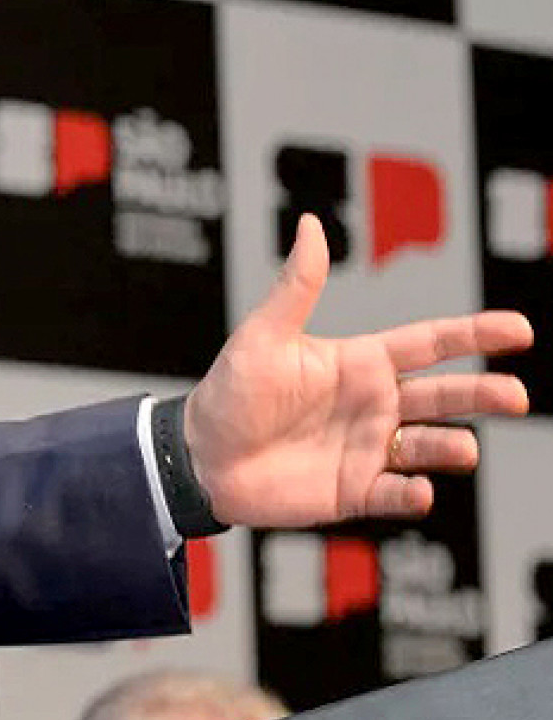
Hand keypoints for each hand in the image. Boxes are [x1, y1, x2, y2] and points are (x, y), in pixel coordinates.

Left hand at [186, 213, 532, 526]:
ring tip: (460, 448)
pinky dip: (413, 495)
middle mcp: (373, 404)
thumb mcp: (262, 336)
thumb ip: (297, 286)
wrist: (200, 457)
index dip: (474, 335)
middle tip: (517, 396)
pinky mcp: (355, 490)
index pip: (428, 344)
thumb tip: (311, 224)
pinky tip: (418, 491)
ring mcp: (367, 448)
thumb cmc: (229, 393)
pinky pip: (397, 495)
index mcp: (358, 363)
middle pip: (444, 395)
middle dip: (484, 394)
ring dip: (451, 447)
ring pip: (431, 446)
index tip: (519, 329)